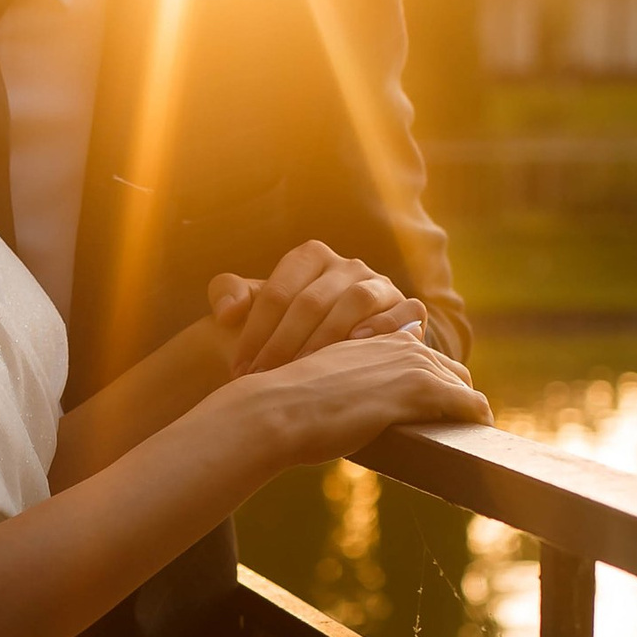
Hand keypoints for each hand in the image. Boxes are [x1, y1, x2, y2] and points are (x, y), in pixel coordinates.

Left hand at [210, 242, 428, 374]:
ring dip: (327, 339)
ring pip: (356, 302)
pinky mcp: (409, 309)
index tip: (240, 369)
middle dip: (284, 344)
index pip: (279, 292)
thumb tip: (227, 313)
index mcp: (311, 257)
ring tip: (306, 369)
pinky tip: (359, 349)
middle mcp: (348, 266)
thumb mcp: (254, 305)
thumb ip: (226, 293)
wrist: (336, 350)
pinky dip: (383, 329)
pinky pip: (403, 313)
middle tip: (265, 379)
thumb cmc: (288, 327)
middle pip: (312, 301)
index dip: (255, 332)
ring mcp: (381, 285)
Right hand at [253, 326, 487, 469]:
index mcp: (376, 338)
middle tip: (459, 428)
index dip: (432, 382)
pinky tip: (480, 438)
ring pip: (462, 385)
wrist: (275, 410)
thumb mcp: (321, 382)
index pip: (421, 356)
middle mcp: (399, 344)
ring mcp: (412, 364)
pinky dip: (478, 419)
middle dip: (457, 397)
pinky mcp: (421, 389)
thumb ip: (345, 382)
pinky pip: (470, 404)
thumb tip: (350, 402)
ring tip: (472, 438)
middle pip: (449, 369)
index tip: (437, 408)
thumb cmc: (286, 405)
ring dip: (468, 412)